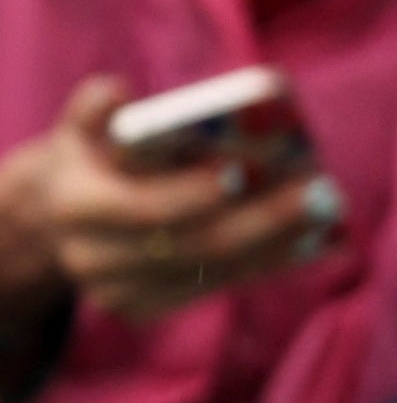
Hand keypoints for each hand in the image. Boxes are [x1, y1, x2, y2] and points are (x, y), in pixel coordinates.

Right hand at [0, 74, 337, 330]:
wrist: (63, 215)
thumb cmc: (92, 155)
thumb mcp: (83, 128)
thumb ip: (95, 109)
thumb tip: (114, 94)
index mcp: (73, 207)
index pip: (142, 209)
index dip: (191, 196)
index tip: (242, 172)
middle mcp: (90, 258)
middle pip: (191, 247)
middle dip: (259, 222)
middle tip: (316, 194)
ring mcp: (117, 291)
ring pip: (211, 273)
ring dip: (276, 245)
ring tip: (326, 213)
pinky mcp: (145, 308)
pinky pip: (215, 289)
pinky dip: (266, 265)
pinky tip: (309, 241)